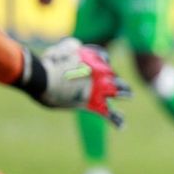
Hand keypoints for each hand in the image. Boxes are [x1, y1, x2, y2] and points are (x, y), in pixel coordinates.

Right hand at [16, 38, 133, 125]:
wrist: (45, 79)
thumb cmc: (48, 65)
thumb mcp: (60, 50)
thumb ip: (69, 48)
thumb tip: (76, 47)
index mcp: (91, 58)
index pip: (103, 57)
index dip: (103, 60)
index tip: (102, 63)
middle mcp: (98, 72)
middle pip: (113, 74)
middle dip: (117, 77)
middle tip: (119, 83)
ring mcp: (98, 88)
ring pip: (118, 91)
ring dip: (125, 93)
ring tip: (129, 95)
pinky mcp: (93, 104)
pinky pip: (108, 114)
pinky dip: (115, 120)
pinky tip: (121, 126)